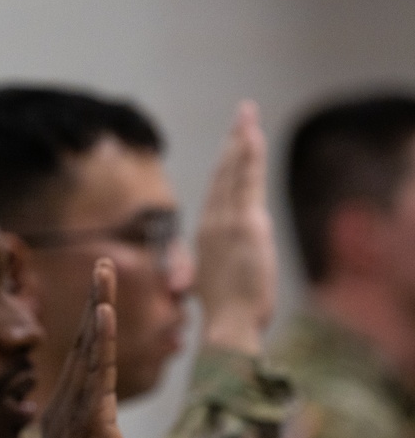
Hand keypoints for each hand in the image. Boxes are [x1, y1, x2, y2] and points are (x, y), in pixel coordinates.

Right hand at [41, 258, 137, 437]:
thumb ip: (96, 423)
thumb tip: (100, 415)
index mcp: (64, 408)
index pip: (82, 355)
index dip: (90, 321)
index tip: (99, 292)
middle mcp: (65, 402)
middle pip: (81, 341)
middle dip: (94, 299)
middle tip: (102, 263)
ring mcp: (76, 410)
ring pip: (87, 349)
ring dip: (97, 306)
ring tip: (104, 272)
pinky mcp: (91, 422)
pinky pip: (97, 375)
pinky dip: (100, 342)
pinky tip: (102, 314)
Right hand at [195, 101, 274, 354]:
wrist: (227, 324)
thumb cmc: (225, 315)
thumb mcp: (209, 289)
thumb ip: (201, 275)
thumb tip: (186, 284)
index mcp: (207, 235)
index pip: (218, 191)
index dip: (225, 164)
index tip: (232, 143)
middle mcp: (213, 222)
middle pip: (223, 173)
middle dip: (232, 141)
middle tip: (242, 113)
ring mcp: (228, 221)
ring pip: (234, 171)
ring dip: (241, 139)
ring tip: (247, 114)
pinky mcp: (246, 223)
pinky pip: (247, 181)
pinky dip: (249, 155)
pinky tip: (251, 134)